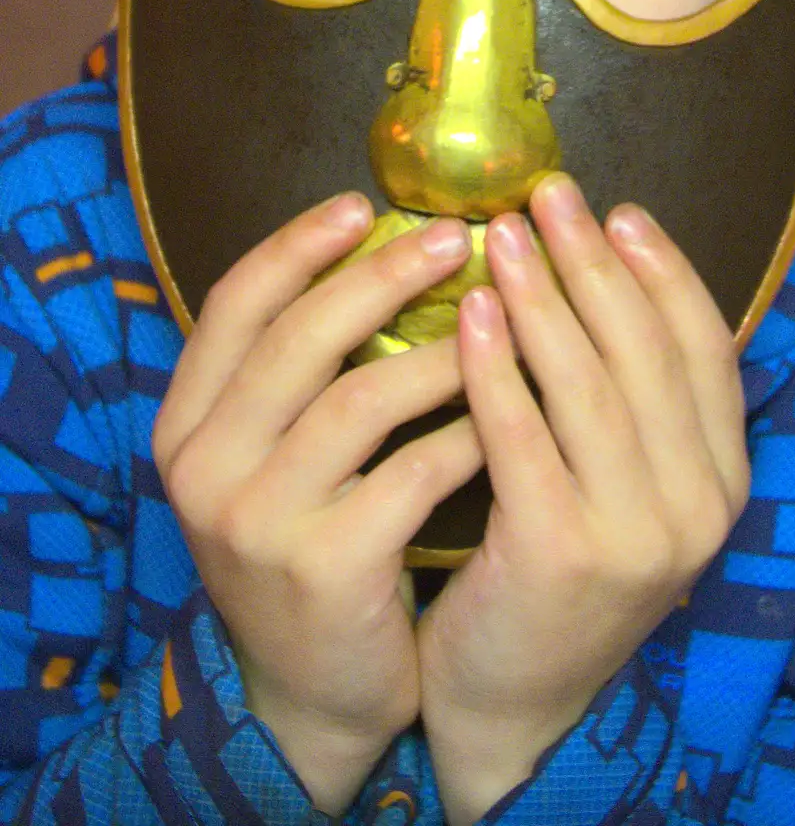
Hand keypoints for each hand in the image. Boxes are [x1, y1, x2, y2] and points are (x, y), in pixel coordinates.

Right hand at [152, 196, 481, 815]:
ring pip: (361, 399)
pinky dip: (466, 436)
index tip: (364, 205)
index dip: (298, 246)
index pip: (234, 305)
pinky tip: (503, 417)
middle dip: (383, 276)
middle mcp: (205, 467)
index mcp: (188, 423)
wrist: (310, 691)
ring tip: (500, 323)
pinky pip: (411, 474)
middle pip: (299, 337)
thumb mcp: (274, 457)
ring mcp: (257, 521)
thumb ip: (303, 374)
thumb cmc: (312, 544)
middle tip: (457, 238)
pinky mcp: (323, 568)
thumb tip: (389, 253)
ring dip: (441, 354)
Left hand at [418, 176, 749, 825]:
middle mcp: (698, 505)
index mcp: (723, 479)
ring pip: (590, 385)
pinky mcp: (563, 554)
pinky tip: (469, 312)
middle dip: (598, 264)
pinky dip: (496, 365)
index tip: (621, 209)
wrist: (516, 704)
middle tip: (552, 194)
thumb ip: (630, 401)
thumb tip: (598, 268)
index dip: (666, 271)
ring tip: (504, 234)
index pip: (709, 350)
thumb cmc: (558, 566)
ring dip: (544, 297)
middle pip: (649, 353)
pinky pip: (523, 435)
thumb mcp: (624, 486)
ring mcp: (638, 534)